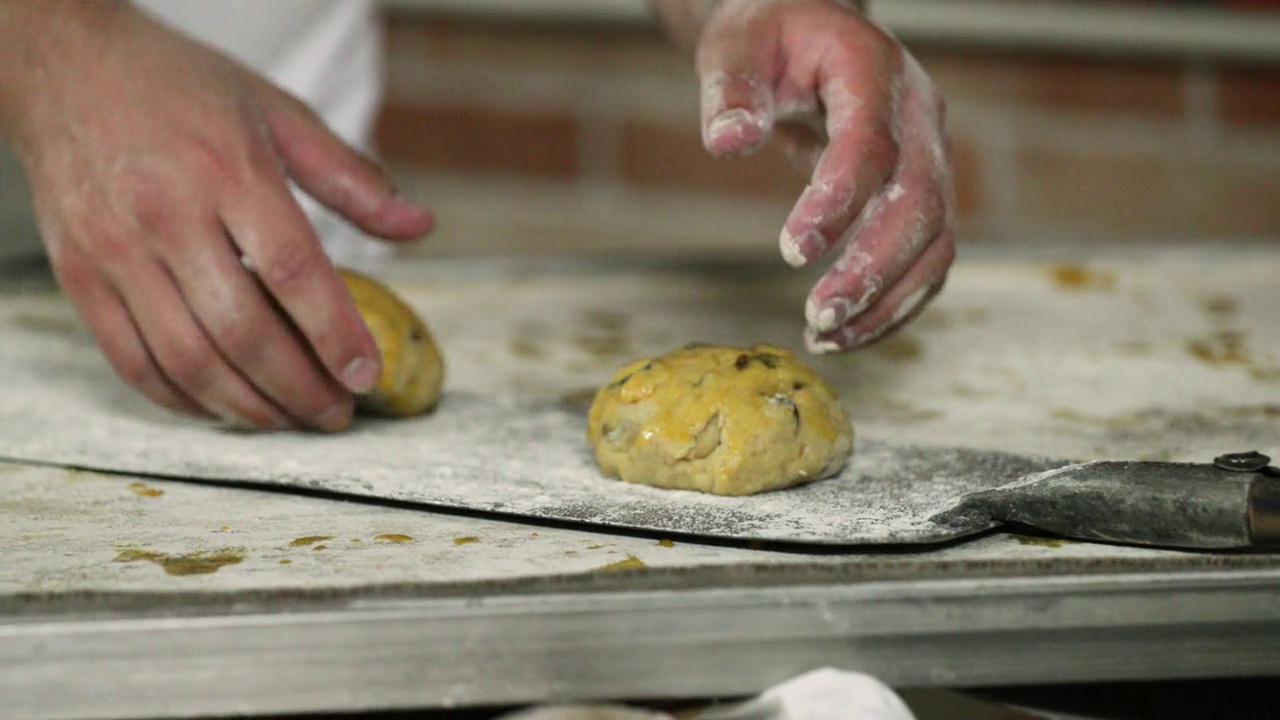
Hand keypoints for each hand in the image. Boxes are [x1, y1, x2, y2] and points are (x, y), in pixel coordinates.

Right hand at [0, 2, 433, 430]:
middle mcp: (167, 214)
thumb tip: (420, 226)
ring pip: (188, 359)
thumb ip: (351, 177)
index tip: (367, 375)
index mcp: (228, 170)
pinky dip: (181, 398)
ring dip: (247, 406)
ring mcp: (116, 250)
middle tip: (336, 414)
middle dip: (299, 388)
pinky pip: (132, 360)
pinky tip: (223, 407)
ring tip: (290, 421)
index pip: (293, 270)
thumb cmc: (181, 87)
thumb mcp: (277, 112)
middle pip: (243, 330)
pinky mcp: (79, 275)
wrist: (64, 65)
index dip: (336, 333)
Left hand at [694, 0, 954, 351]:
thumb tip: (728, 140)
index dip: (838, 201)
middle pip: (920, 204)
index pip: (870, 145)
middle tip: (819, 316)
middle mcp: (919, 116)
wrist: (810, 33)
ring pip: (936, 242)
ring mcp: (931, 158)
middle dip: (873, 270)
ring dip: (888, 300)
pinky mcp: (924, 195)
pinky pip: (927, 258)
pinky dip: (893, 303)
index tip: (792, 251)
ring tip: (826, 337)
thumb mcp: (737, 46)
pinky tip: (846, 332)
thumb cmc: (771, 38)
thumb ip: (730, 90)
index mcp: (874, 70)